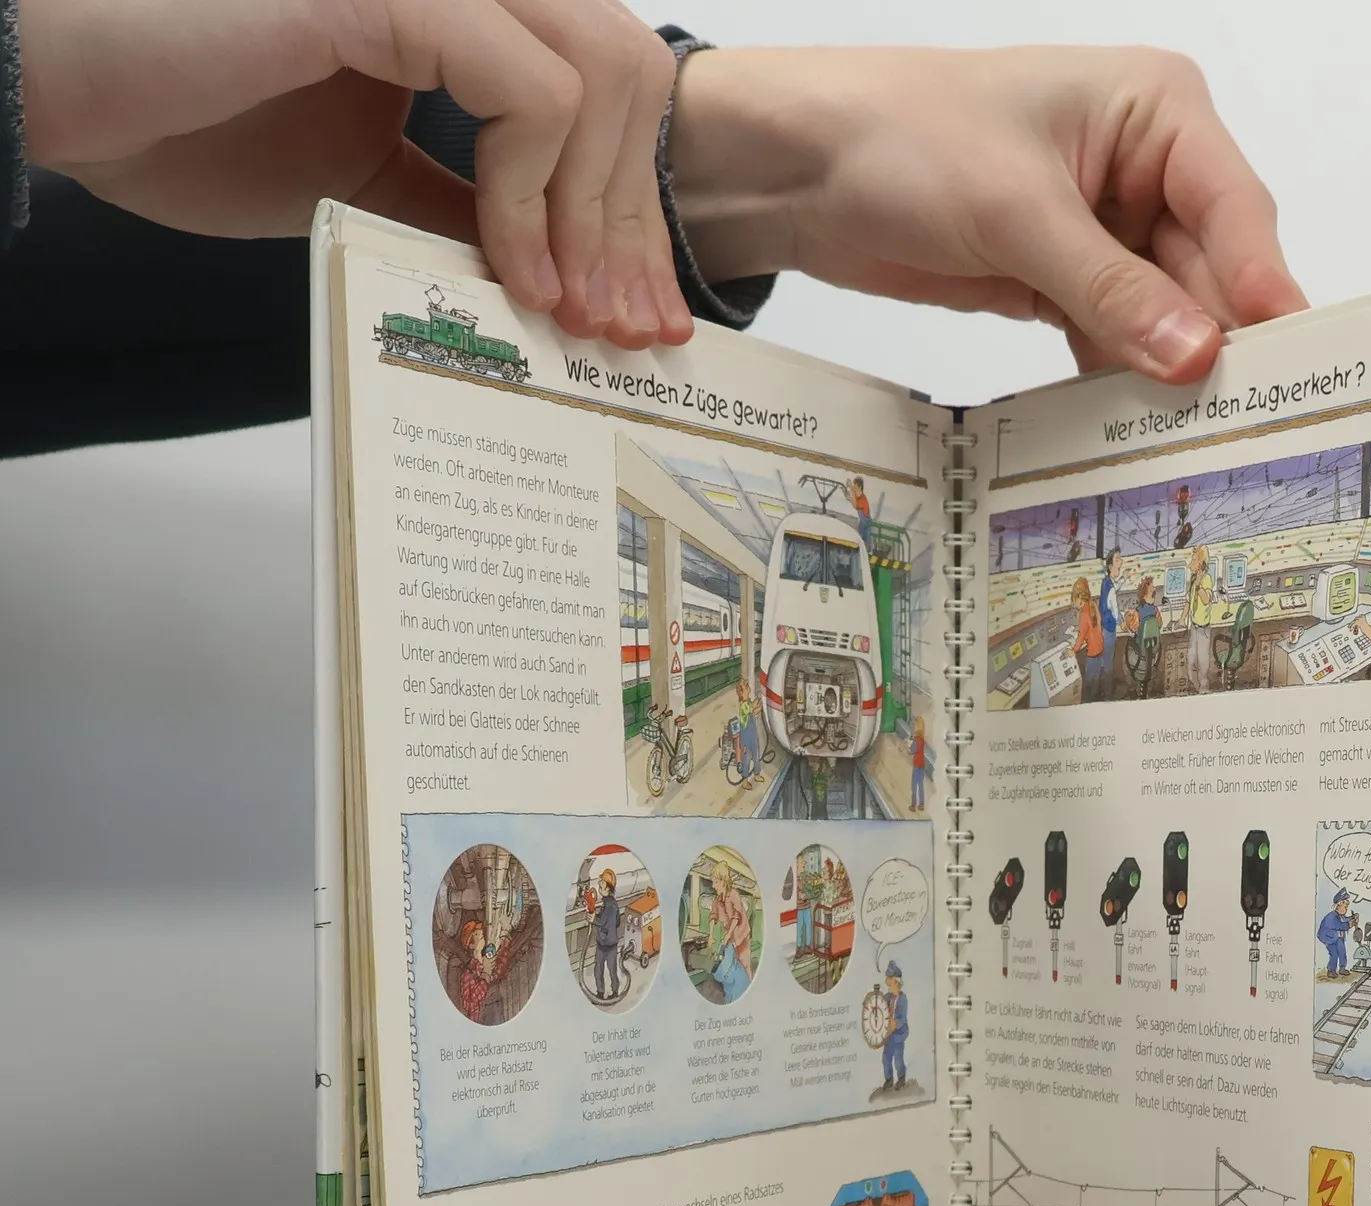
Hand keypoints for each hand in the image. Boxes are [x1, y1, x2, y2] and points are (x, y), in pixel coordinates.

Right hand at [17, 0, 690, 345]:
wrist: (53, 86)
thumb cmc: (175, 113)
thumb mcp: (358, 179)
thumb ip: (457, 202)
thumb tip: (544, 268)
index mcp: (454, 1)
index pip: (599, 82)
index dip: (632, 204)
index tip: (634, 311)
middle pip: (626, 76)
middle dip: (638, 220)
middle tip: (629, 332)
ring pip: (601, 77)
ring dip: (601, 215)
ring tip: (572, 312)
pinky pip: (529, 90)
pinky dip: (538, 195)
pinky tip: (518, 271)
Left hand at [669, 46, 1305, 382]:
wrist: (805, 168)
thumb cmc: (902, 135)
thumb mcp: (1017, 212)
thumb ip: (1111, 289)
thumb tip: (1193, 352)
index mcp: (1155, 110)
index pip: (1234, 205)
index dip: (1259, 284)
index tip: (1282, 352)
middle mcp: (1144, 166)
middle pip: (1209, 271)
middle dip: (1215, 341)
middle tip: (1239, 418)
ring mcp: (1106, 229)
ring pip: (1166, 314)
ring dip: (1167, 371)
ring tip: (1187, 436)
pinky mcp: (1065, 278)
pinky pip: (1115, 338)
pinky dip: (1119, 378)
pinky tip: (1129, 424)